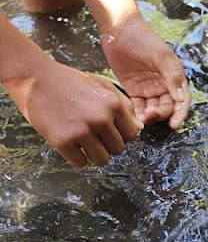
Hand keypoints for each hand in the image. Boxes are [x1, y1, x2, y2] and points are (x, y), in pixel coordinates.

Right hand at [4, 58, 142, 166]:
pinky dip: (76, 157)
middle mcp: (100, 119)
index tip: (109, 129)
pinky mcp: (62, 141)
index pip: (132, 135)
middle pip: (118, 149)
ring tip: (83, 140)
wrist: (34, 77)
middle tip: (93, 133)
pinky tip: (70, 143)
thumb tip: (140, 129)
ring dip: (94, 154)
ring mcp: (81, 131)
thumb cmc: (70, 81)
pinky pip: (80, 163)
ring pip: (102, 160)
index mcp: (113, 105)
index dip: (121, 133)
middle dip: (108, 144)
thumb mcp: (102, 86)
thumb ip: (124, 106)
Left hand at [100, 14, 189, 128]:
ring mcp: (149, 90)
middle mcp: (164, 86)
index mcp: (174, 78)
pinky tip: (136, 118)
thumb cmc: (144, 39)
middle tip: (151, 116)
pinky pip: (138, 107)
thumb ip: (173, 76)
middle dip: (161, 115)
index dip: (179, 114)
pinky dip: (139, 115)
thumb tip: (181, 99)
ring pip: (153, 110)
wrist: (119, 29)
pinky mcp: (134, 91)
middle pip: (167, 108)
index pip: (181, 101)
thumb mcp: (162, 55)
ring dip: (150, 117)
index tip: (174, 124)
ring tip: (143, 118)